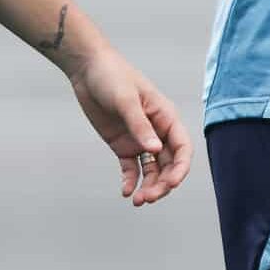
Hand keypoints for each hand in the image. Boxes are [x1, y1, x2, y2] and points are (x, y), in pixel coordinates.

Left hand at [68, 49, 193, 206]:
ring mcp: (140, 139)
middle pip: (168, 164)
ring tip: (137, 200)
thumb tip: (155, 151)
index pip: (182, 148)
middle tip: (148, 198)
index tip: (171, 184)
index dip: (181, 168)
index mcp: (166, 117)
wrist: (87, 69)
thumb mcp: (126, 100)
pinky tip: (126, 192)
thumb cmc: (112, 76)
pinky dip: (131, 182)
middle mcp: (157, 131)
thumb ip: (140, 126)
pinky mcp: (122, 145)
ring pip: (152, 170)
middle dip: (163, 184)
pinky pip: (131, 168)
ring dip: (149, 186)